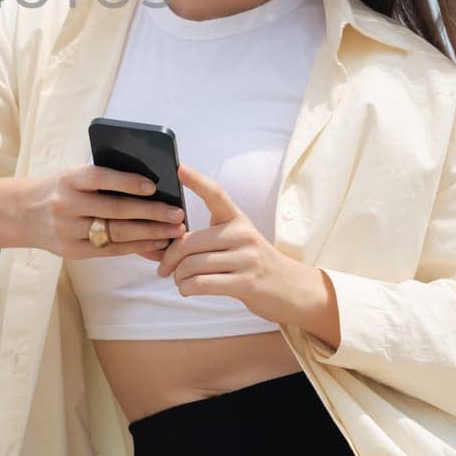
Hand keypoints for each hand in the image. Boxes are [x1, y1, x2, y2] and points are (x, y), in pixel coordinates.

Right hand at [16, 164, 189, 260]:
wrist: (24, 213)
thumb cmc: (61, 189)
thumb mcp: (74, 176)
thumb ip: (104, 180)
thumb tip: (150, 187)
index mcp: (68, 179)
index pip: (99, 178)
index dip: (126, 182)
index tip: (153, 186)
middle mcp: (66, 204)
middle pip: (114, 210)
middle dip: (151, 213)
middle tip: (177, 214)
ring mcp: (68, 230)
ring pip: (115, 233)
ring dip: (150, 233)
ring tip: (173, 231)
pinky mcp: (72, 251)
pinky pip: (110, 250)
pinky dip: (136, 247)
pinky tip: (155, 244)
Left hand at [154, 163, 330, 329]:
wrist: (291, 288)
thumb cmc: (255, 263)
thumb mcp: (239, 240)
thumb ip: (211, 236)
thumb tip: (172, 239)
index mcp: (238, 219)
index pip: (216, 194)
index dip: (196, 180)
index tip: (178, 167)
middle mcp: (242, 234)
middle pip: (189, 241)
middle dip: (169, 258)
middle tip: (163, 268)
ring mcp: (246, 258)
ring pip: (192, 265)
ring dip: (178, 277)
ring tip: (179, 280)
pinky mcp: (246, 282)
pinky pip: (202, 283)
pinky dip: (186, 288)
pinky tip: (187, 288)